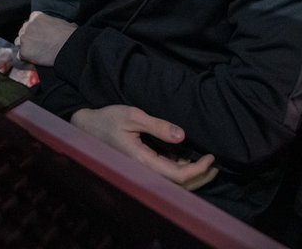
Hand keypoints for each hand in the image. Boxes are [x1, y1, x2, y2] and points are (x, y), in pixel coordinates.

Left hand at [15, 11, 76, 66]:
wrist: (68, 47)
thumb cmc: (69, 35)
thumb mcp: (63, 22)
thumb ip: (55, 23)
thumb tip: (63, 26)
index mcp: (36, 16)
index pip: (30, 22)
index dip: (35, 29)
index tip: (40, 34)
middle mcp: (27, 25)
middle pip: (23, 31)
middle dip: (29, 37)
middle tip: (38, 44)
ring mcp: (24, 38)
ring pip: (19, 42)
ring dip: (25, 46)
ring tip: (35, 52)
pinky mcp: (24, 52)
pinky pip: (20, 55)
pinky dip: (25, 58)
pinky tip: (33, 59)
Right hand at [71, 105, 218, 190]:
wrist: (86, 127)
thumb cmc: (108, 119)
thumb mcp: (133, 116)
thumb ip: (157, 125)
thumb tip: (182, 136)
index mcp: (142, 161)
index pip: (177, 175)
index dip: (198, 169)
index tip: (210, 157)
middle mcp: (143, 171)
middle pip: (178, 185)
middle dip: (200, 177)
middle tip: (215, 164)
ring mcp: (142, 171)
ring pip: (172, 183)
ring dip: (191, 175)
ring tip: (206, 162)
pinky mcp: (141, 166)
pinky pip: (164, 175)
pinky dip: (178, 170)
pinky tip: (186, 157)